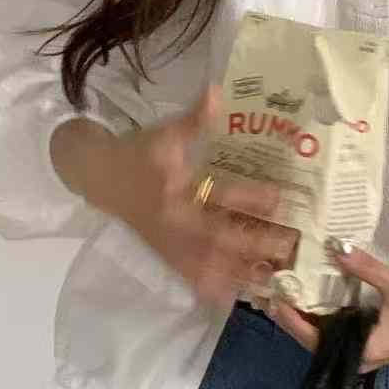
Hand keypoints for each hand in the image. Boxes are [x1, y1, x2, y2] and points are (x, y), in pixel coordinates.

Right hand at [92, 84, 294, 308]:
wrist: (101, 178)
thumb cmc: (138, 153)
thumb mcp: (163, 131)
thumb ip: (193, 118)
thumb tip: (217, 91)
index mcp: (175, 187)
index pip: (217, 194)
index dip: (249, 197)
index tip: (280, 198)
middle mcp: (174, 220)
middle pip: (219, 237)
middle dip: (253, 242)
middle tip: (288, 245)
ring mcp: (170, 243)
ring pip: (209, 264)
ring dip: (240, 272)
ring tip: (273, 276)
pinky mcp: (167, 256)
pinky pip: (192, 278)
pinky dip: (214, 290)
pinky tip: (238, 298)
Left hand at [257, 244, 388, 372]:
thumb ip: (365, 268)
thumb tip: (337, 247)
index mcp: (363, 348)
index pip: (315, 339)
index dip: (292, 321)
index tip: (276, 301)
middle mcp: (358, 358)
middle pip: (313, 343)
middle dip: (292, 320)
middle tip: (273, 295)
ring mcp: (361, 356)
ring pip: (323, 343)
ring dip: (304, 322)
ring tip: (285, 298)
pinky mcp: (364, 348)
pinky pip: (334, 339)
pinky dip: (319, 323)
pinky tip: (308, 305)